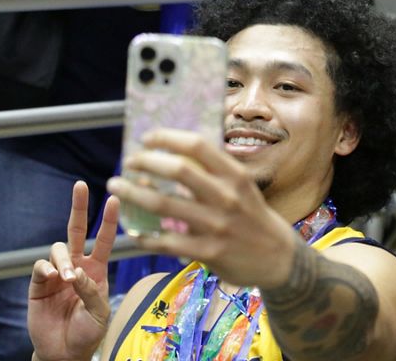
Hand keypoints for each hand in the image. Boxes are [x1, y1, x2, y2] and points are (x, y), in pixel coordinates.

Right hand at [27, 182, 118, 360]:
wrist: (65, 351)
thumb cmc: (88, 332)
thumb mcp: (100, 313)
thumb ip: (91, 291)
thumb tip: (77, 272)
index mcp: (97, 270)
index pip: (104, 239)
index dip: (108, 220)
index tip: (114, 198)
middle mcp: (77, 266)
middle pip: (76, 230)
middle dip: (79, 207)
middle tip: (80, 185)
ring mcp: (57, 273)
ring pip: (58, 248)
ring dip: (63, 259)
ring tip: (67, 277)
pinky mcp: (39, 284)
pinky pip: (40, 267)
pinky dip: (46, 268)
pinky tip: (53, 277)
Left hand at [107, 129, 299, 289]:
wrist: (278, 258)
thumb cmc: (253, 216)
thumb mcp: (242, 187)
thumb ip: (213, 174)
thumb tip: (172, 157)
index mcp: (235, 175)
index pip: (197, 145)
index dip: (167, 138)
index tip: (148, 139)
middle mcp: (226, 197)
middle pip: (178, 170)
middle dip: (146, 162)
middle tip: (129, 161)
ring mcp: (217, 225)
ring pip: (164, 206)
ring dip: (134, 194)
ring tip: (116, 186)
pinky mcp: (208, 252)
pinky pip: (167, 242)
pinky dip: (146, 236)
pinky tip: (133, 231)